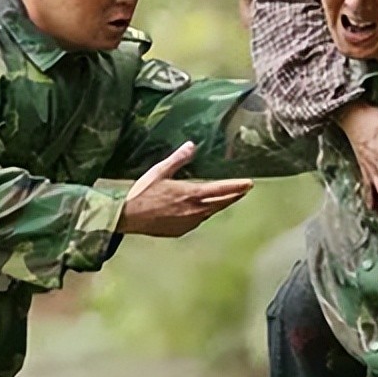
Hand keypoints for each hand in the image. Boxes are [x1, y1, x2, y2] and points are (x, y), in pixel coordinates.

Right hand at [118, 141, 252, 236]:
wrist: (128, 217)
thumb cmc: (143, 192)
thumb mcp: (160, 171)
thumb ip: (178, 159)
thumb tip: (191, 145)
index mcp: (191, 194)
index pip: (221, 189)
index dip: (237, 186)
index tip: (249, 184)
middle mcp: (194, 210)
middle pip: (221, 203)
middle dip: (234, 195)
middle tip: (244, 190)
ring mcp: (189, 223)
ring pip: (210, 213)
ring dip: (219, 205)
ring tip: (226, 198)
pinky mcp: (181, 231)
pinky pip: (197, 221)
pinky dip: (203, 213)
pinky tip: (200, 209)